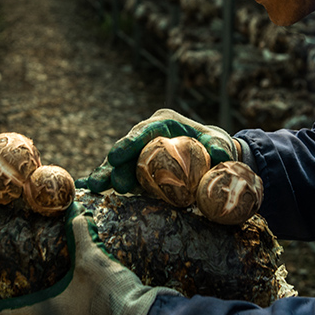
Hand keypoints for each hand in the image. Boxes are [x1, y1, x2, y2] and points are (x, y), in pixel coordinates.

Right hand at [77, 109, 242, 192]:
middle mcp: (148, 136)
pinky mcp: (139, 168)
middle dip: (116, 164)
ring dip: (108, 175)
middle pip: (128, 148)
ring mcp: (141, 152)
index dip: (129, 143)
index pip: (144, 131)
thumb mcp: (219, 144)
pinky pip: (122, 175)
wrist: (213, 158)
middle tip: (110, 181)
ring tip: (96, 187)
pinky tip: (94, 191)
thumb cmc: (215, 147)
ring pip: (121, 163)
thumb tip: (221, 157)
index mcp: (164, 123)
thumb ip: (219, 148)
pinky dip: (110, 182)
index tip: (116, 156)